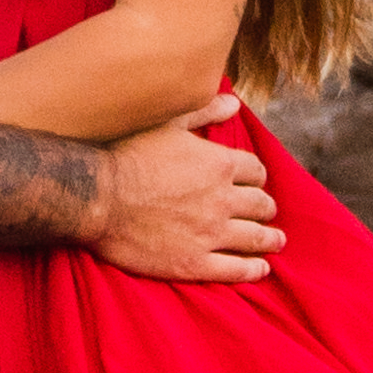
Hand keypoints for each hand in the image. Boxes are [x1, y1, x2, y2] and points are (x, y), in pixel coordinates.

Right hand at [94, 108, 283, 285]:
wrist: (96, 197)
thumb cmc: (127, 155)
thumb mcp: (167, 124)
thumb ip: (204, 112)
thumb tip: (233, 102)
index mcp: (219, 164)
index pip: (256, 171)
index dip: (257, 177)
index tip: (254, 182)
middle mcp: (222, 200)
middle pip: (260, 205)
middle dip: (266, 208)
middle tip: (267, 212)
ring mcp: (210, 234)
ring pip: (255, 238)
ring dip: (269, 238)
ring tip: (276, 241)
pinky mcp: (194, 264)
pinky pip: (236, 270)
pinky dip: (253, 269)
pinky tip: (260, 268)